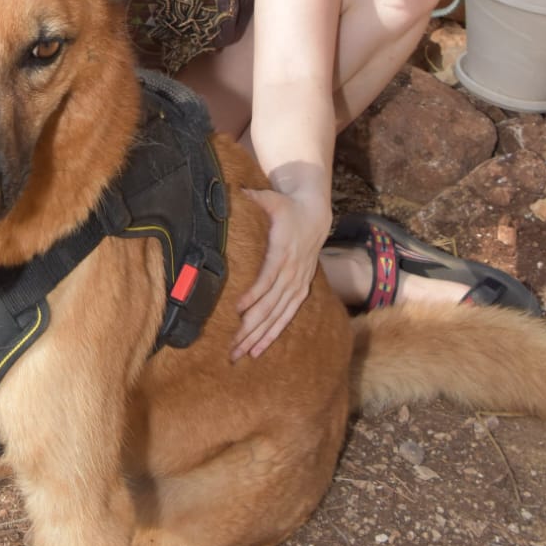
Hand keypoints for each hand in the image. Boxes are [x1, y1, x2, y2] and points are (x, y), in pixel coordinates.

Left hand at [230, 188, 327, 361]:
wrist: (315, 215)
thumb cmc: (287, 208)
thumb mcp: (273, 198)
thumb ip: (255, 197)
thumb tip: (237, 190)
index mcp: (283, 252)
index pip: (268, 277)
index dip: (254, 294)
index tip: (237, 309)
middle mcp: (292, 273)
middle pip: (270, 305)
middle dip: (250, 327)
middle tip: (231, 346)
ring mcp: (297, 284)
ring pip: (278, 316)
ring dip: (259, 336)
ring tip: (241, 354)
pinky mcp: (299, 291)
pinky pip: (286, 317)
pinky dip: (273, 334)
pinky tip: (258, 349)